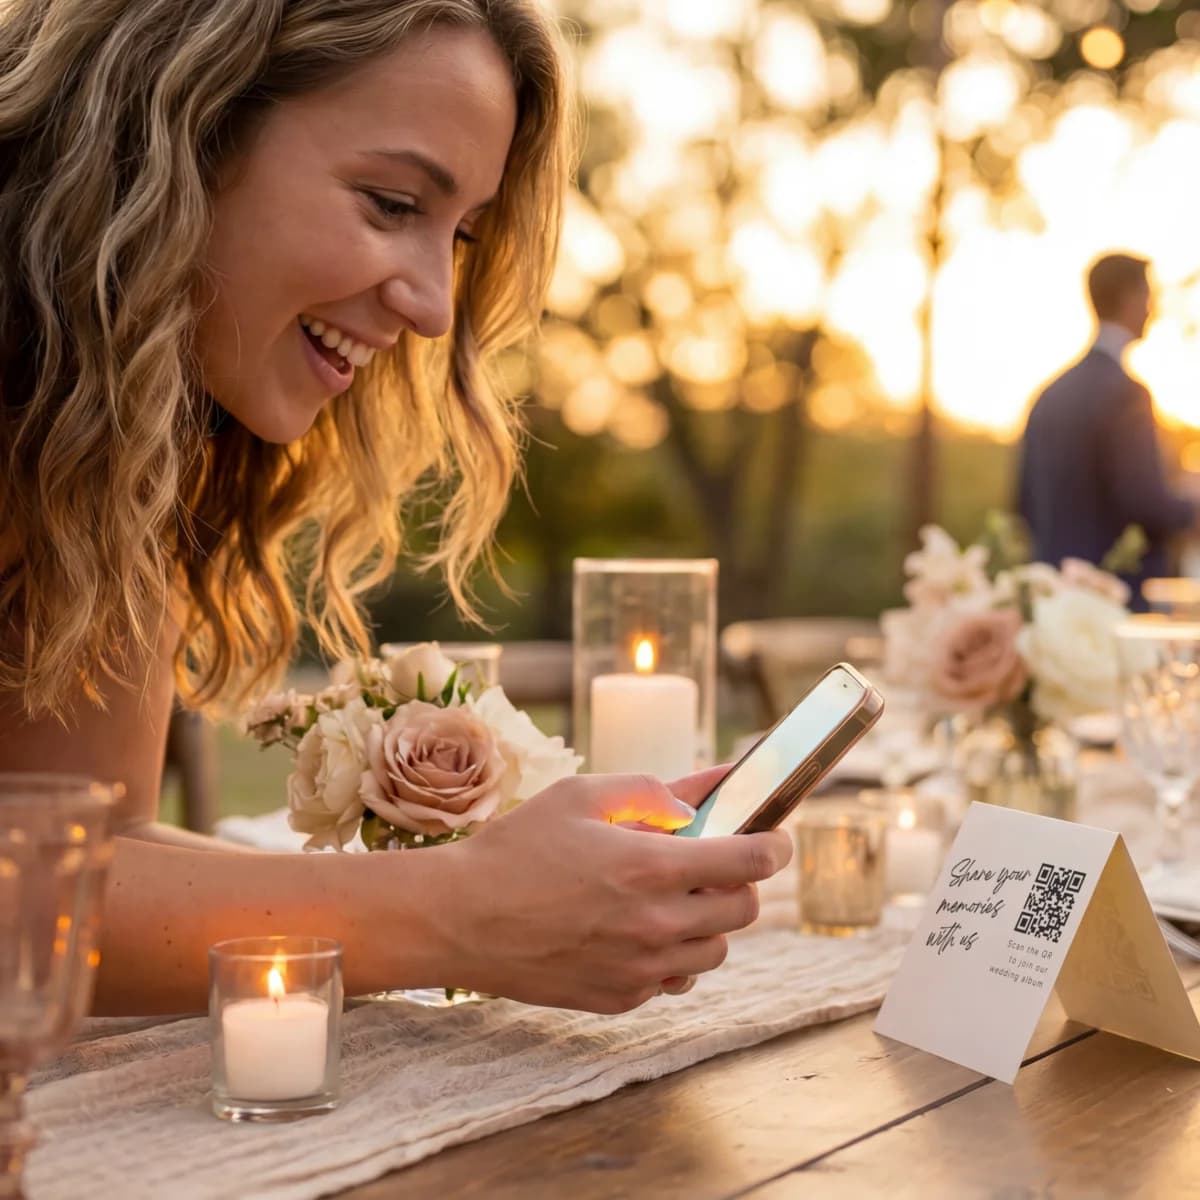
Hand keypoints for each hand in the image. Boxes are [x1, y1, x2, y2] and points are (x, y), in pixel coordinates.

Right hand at [435, 771, 791, 1012]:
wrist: (458, 919)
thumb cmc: (515, 849)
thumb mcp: (581, 796)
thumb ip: (650, 791)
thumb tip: (701, 795)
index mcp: (652, 868)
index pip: (751, 862)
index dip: (774, 846)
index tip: (775, 838)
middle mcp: (656, 925)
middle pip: (745, 910)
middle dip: (740, 881)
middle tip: (712, 863)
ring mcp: (639, 969)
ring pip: (716, 951)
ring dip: (709, 921)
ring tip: (669, 898)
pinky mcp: (619, 998)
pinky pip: (676, 979)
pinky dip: (673, 955)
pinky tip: (638, 930)